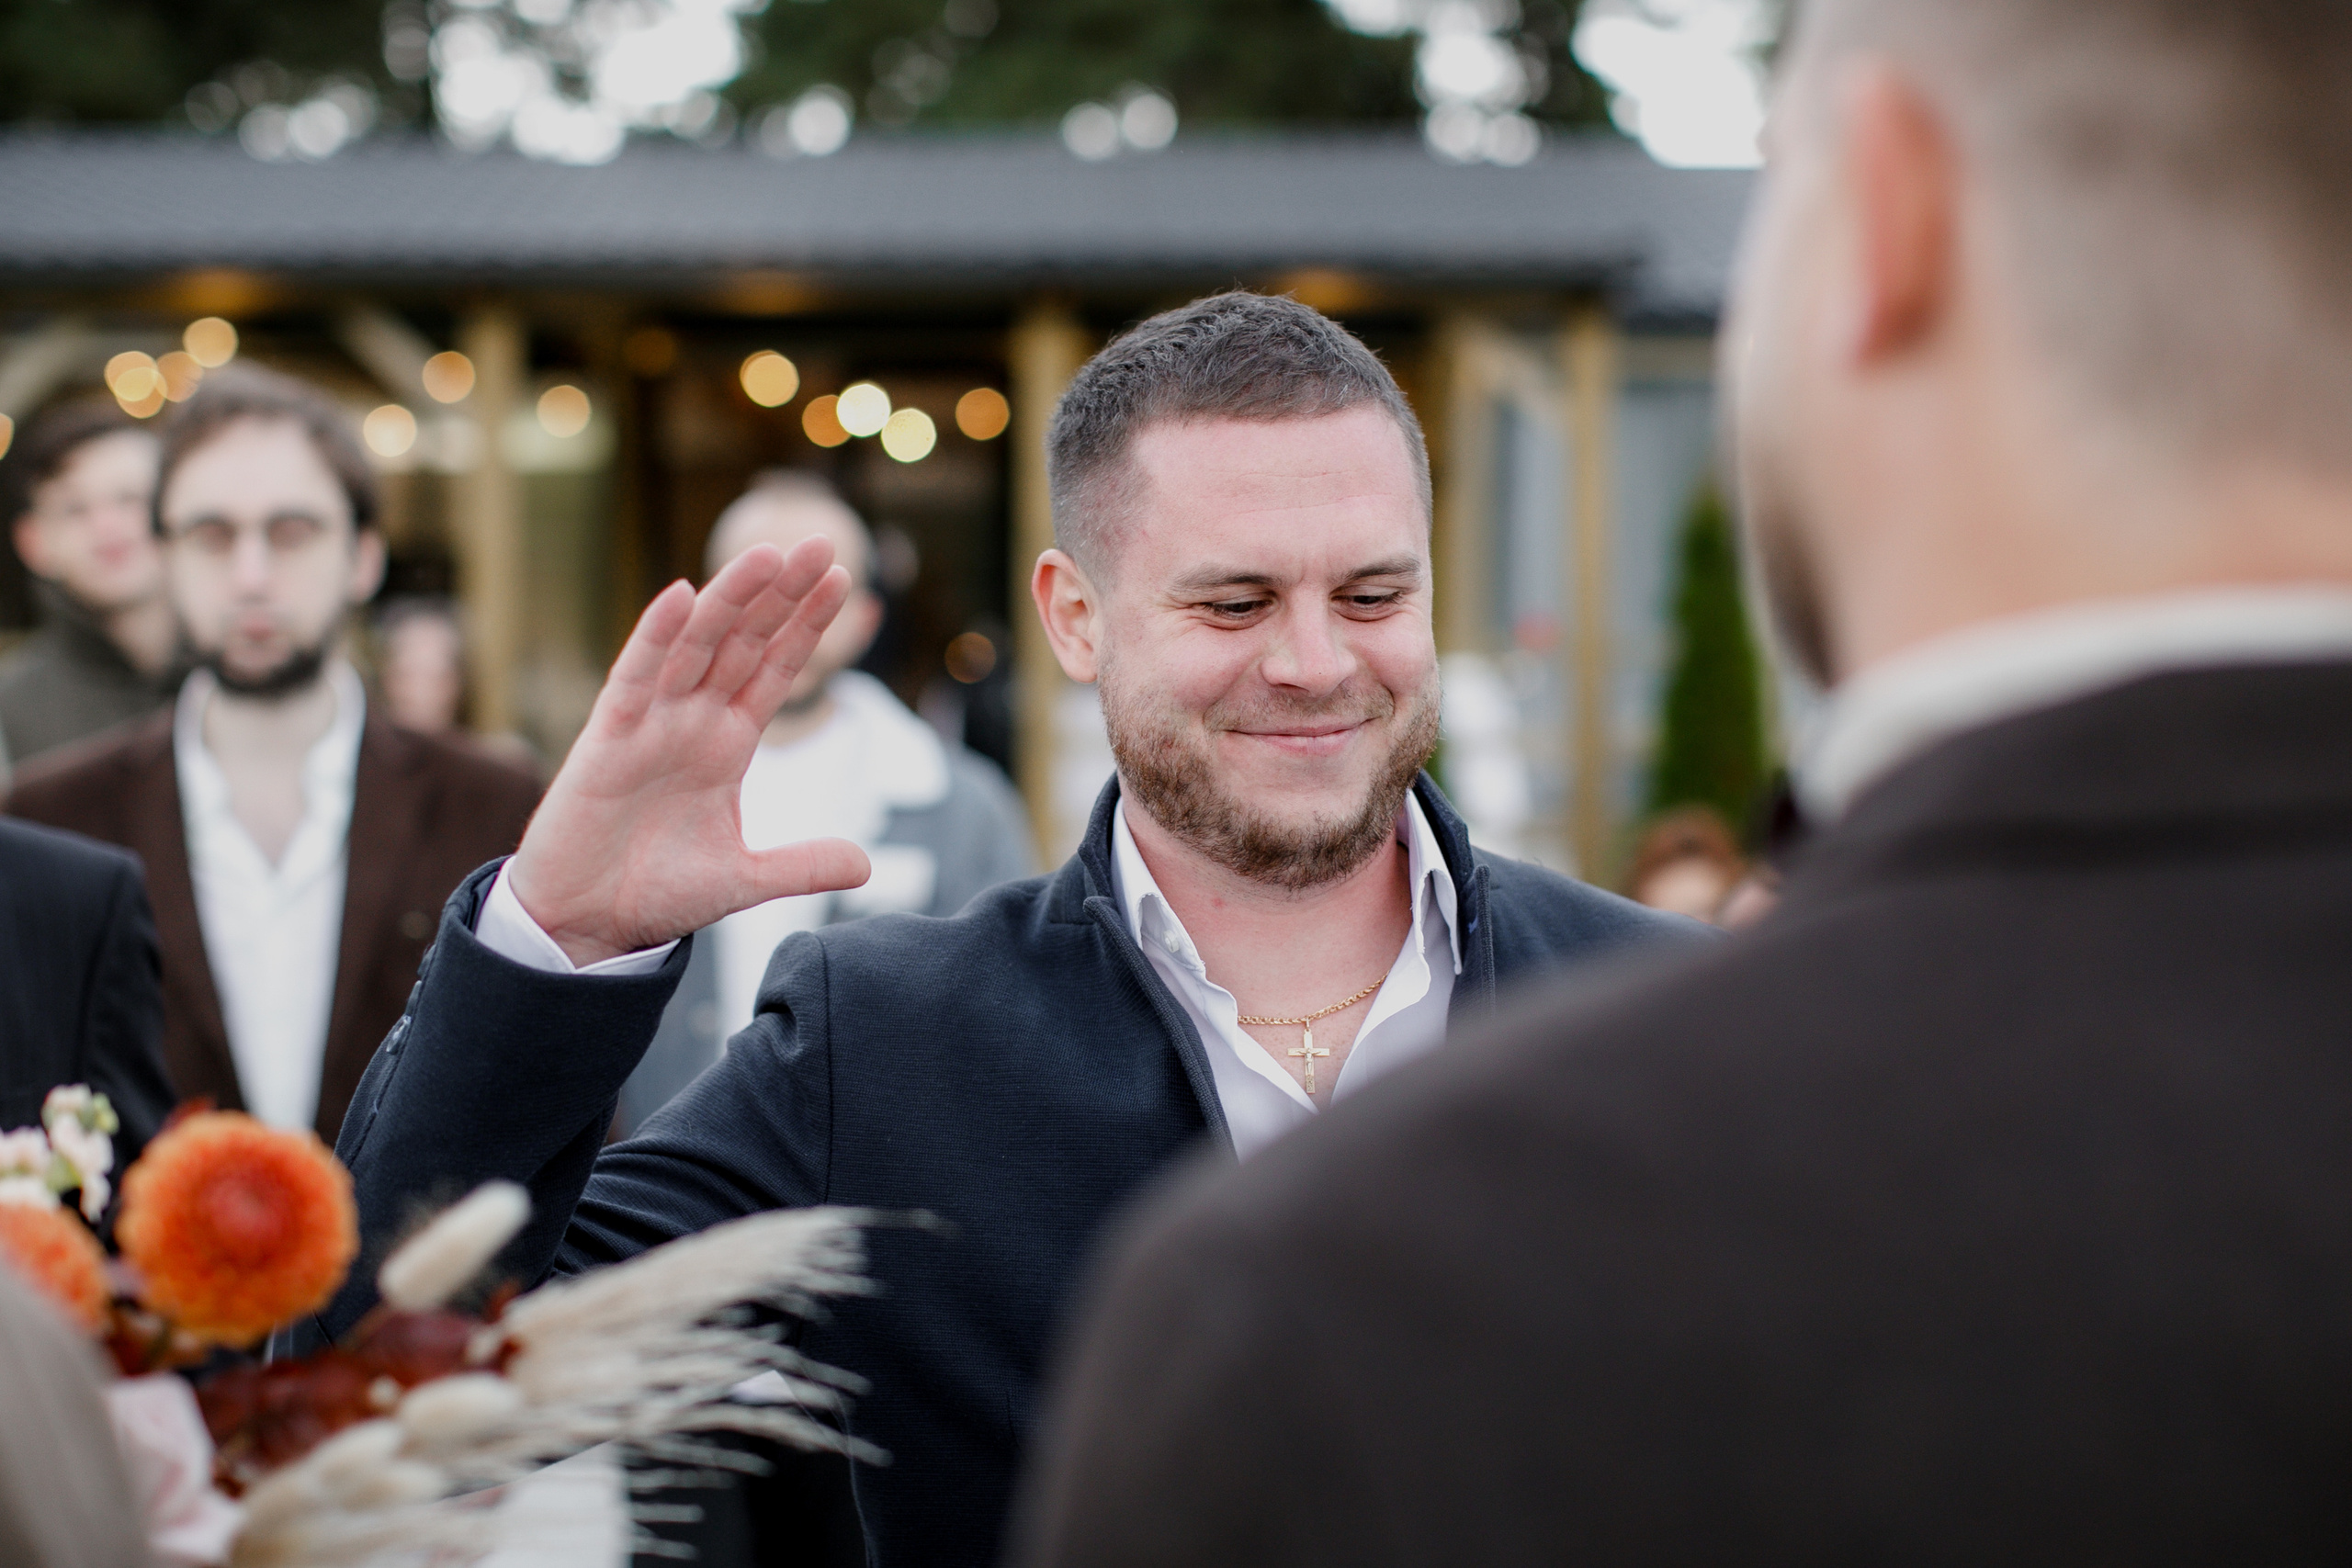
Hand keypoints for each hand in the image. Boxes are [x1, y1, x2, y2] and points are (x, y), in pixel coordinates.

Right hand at [506, 539, 871, 966]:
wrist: (585, 922)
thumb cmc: (654, 891)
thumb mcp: (742, 879)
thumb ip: (800, 865)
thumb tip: (865, 864)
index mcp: (726, 743)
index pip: (775, 669)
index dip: (806, 626)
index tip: (841, 580)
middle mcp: (691, 721)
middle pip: (743, 642)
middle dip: (780, 595)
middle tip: (819, 542)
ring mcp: (650, 724)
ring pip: (695, 646)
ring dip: (729, 600)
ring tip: (767, 555)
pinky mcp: (608, 740)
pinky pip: (634, 679)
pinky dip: (654, 639)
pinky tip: (679, 596)